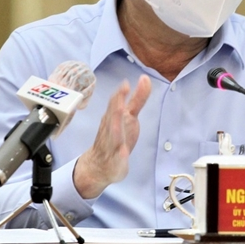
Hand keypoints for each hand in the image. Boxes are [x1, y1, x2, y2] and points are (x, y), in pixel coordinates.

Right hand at [73, 75, 151, 198]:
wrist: (99, 165)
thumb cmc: (116, 136)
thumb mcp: (129, 116)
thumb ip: (138, 98)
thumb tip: (145, 78)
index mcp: (114, 118)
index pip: (115, 104)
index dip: (120, 95)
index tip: (125, 83)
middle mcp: (111, 130)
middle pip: (112, 118)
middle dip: (116, 107)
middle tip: (121, 96)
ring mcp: (112, 146)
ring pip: (113, 136)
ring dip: (116, 127)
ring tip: (122, 116)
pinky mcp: (116, 161)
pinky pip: (118, 158)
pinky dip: (120, 155)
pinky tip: (124, 152)